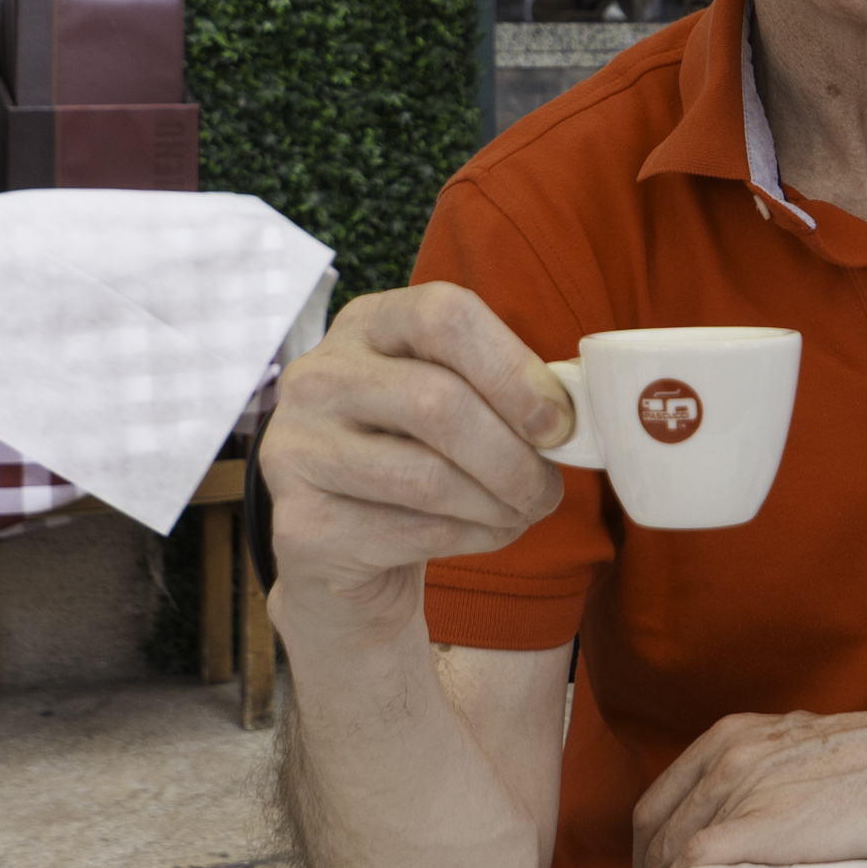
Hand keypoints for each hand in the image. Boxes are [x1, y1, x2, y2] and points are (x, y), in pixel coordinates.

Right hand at [260, 282, 575, 642]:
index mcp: (366, 325)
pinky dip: (476, 538)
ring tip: (523, 510)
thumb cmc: (417, 457)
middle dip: (514, 455)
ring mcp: (297, 452)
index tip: (557, 421)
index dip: (512, 368)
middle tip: (548, 487)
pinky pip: (416, 533)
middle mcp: (318, 378)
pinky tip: (487, 533)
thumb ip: (501, 389)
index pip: (442, 315)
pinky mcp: (302, 528)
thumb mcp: (452, 400)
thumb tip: (569, 412)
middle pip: (438, 402)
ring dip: (500, 503)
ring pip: (429, 477)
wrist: (346, 552)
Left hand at [631, 685, 866, 867]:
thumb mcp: (805, 755)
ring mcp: (746, 787)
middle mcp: (731, 753)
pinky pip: (696, 865)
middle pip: (656, 830)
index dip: (651, 851)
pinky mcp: (767, 824)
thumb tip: (738, 830)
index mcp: (736, 735)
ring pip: (673, 851)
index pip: (659, 804)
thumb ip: (761, 781)